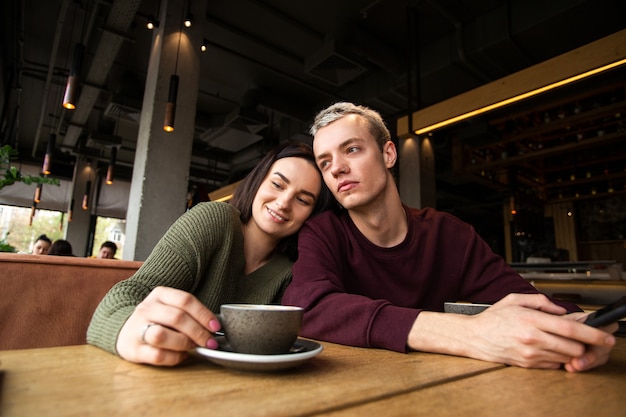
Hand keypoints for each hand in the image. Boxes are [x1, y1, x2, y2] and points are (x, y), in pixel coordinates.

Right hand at [116, 286, 221, 365]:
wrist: (125, 331)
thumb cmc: (157, 320)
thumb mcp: (170, 308)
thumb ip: (188, 313)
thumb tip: (214, 328)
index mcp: (159, 294)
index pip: (185, 300)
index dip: (204, 314)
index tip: (216, 327)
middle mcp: (146, 308)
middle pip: (177, 318)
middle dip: (198, 332)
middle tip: (210, 342)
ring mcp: (137, 328)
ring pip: (162, 335)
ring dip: (183, 343)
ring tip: (192, 347)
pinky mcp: (133, 349)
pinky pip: (157, 355)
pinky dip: (174, 357)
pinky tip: (181, 355)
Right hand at [408, 293, 615, 369]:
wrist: (473, 337)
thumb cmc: (493, 318)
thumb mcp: (515, 299)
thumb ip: (542, 302)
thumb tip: (562, 310)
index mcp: (531, 319)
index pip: (571, 329)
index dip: (593, 333)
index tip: (607, 335)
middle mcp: (532, 338)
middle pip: (573, 346)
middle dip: (584, 344)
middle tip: (585, 338)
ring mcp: (530, 354)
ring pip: (565, 357)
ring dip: (570, 351)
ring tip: (562, 341)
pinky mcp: (527, 365)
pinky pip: (553, 365)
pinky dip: (557, 358)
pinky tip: (548, 348)